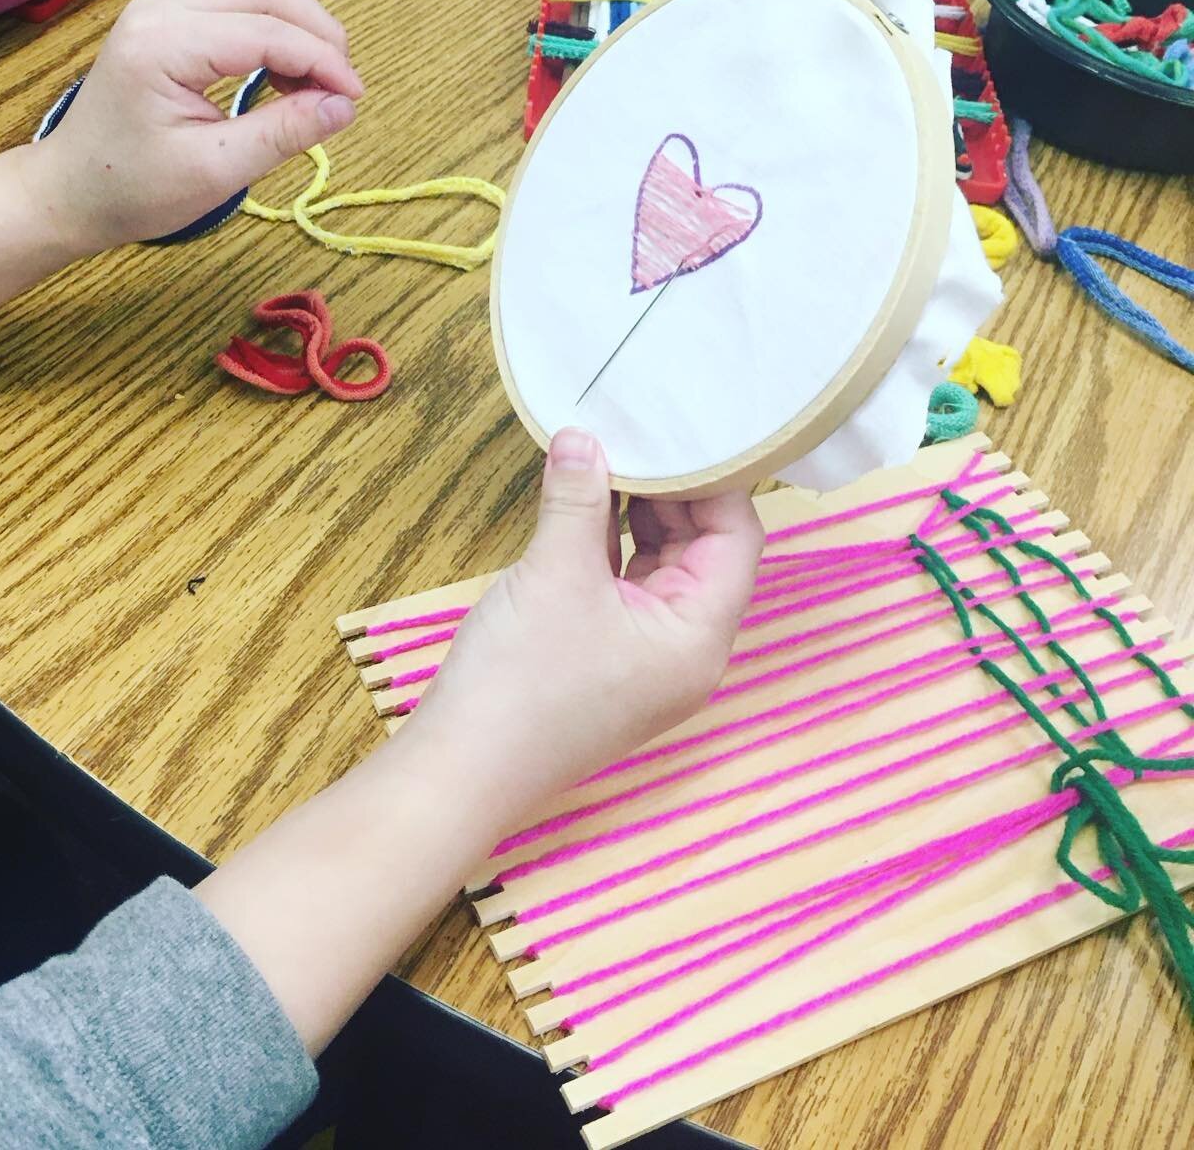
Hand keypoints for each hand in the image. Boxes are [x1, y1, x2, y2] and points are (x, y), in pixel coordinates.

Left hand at [25, 0, 363, 256]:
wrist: (68, 191)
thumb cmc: (131, 189)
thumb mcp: (214, 171)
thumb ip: (282, 133)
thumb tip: (344, 107)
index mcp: (164, 42)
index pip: (266, 31)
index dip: (322, 61)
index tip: (355, 101)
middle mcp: (162, 7)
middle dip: (318, 34)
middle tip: (344, 89)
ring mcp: (163, 6)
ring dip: (300, 31)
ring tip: (318, 87)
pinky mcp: (169, 18)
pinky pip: (238, 6)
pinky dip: (275, 34)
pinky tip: (286, 78)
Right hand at [415, 429, 763, 821]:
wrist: (459, 770)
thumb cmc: (521, 680)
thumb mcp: (555, 572)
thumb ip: (579, 498)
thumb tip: (583, 435)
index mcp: (700, 636)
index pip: (736, 538)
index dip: (713, 480)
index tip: (678, 427)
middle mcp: (685, 649)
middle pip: (702, 550)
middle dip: (670, 490)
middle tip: (635, 429)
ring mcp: (645, 658)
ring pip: (659, 567)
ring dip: (636, 513)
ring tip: (607, 453)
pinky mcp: (605, 659)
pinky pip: (624, 587)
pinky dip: (608, 543)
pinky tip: (581, 501)